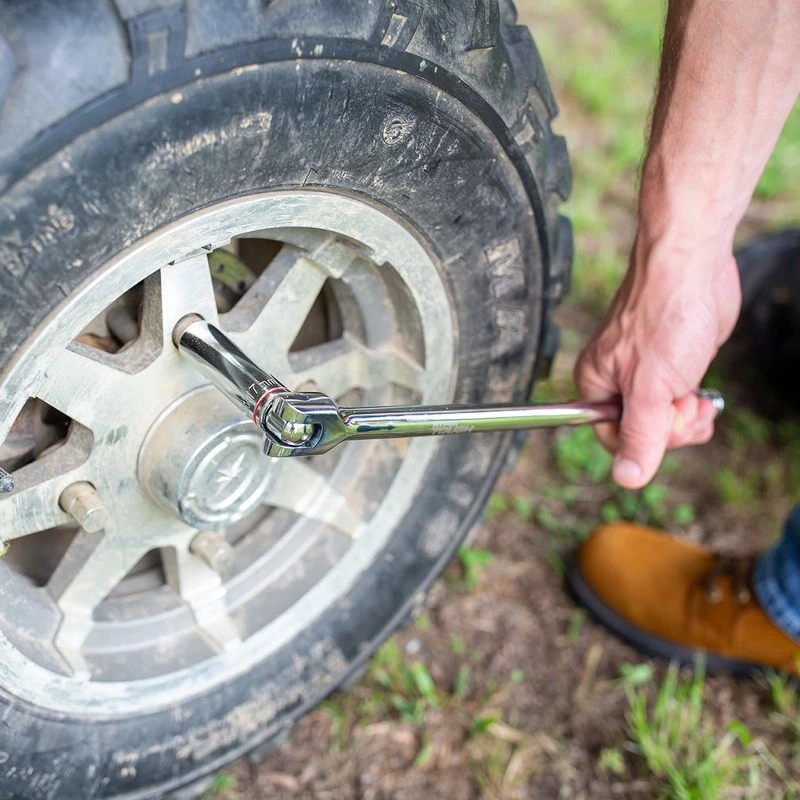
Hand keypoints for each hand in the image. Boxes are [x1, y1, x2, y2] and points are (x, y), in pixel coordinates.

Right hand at [574, 233, 740, 488]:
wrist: (693, 266)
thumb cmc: (665, 316)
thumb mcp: (650, 387)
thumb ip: (640, 435)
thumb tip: (627, 479)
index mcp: (596, 384)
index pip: (613, 438)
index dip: (644, 443)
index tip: (665, 429)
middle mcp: (617, 381)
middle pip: (642, 432)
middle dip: (671, 429)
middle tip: (684, 407)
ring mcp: (646, 373)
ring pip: (664, 419)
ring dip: (686, 419)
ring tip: (696, 397)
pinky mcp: (672, 365)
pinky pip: (679, 402)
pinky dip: (694, 404)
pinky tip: (703, 394)